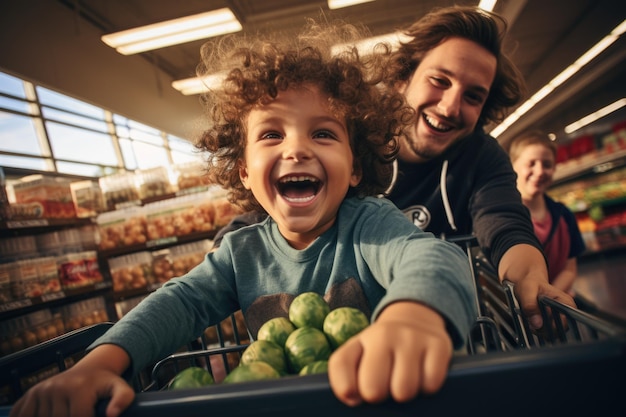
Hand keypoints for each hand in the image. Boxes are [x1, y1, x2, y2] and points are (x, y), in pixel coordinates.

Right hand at [9, 366, 134, 416]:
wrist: (91, 369)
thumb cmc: (105, 384)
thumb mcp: (120, 387)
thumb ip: (123, 399)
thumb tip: (112, 415)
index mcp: (79, 388)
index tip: (92, 415)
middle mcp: (57, 387)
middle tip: (79, 411)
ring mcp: (42, 391)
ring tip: (66, 412)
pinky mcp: (31, 394)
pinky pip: (23, 415)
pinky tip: (45, 415)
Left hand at [327, 302, 451, 406]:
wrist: (415, 320)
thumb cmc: (382, 349)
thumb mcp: (357, 355)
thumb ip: (343, 377)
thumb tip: (353, 398)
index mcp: (361, 339)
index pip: (341, 366)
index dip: (349, 388)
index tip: (358, 389)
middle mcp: (384, 334)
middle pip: (373, 390)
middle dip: (380, 395)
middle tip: (386, 384)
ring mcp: (413, 337)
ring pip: (404, 391)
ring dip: (405, 392)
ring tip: (404, 378)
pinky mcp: (439, 344)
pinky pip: (431, 384)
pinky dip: (428, 387)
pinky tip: (423, 373)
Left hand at [513, 275, 576, 330]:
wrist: (528, 283)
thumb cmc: (530, 284)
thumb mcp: (526, 290)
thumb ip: (530, 305)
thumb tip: (537, 324)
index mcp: (565, 302)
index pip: (565, 322)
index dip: (551, 326)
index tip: (537, 323)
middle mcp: (566, 310)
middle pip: (559, 330)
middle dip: (543, 329)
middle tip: (531, 321)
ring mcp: (560, 317)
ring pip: (553, 333)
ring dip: (540, 330)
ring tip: (530, 319)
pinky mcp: (553, 322)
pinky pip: (548, 332)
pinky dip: (538, 330)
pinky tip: (531, 322)